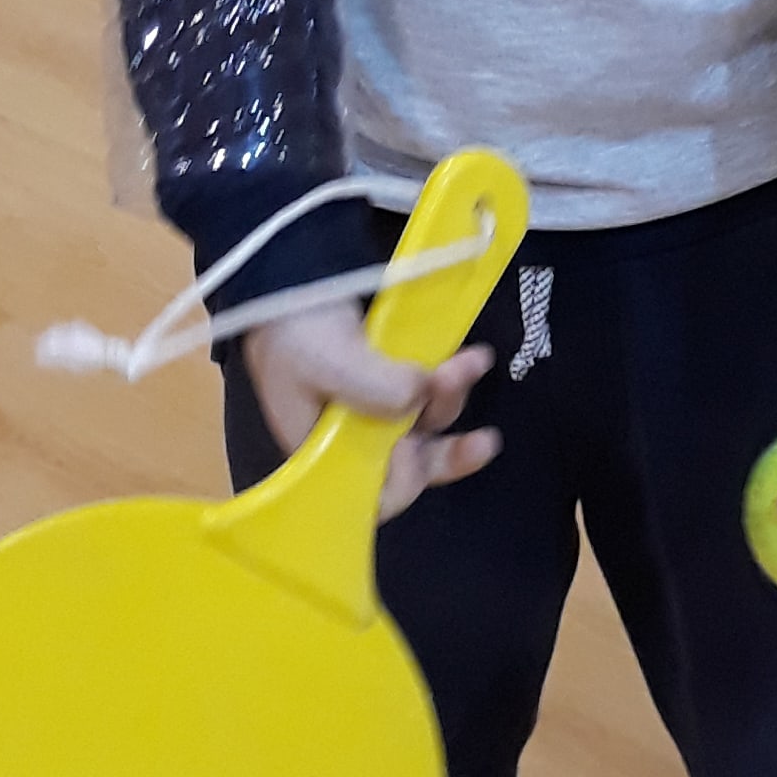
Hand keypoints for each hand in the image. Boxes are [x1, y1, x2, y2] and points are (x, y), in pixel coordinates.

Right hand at [243, 300, 496, 523]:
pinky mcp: (390, 381)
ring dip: (451, 398)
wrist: (290, 280)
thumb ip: (379, 390)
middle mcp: (351, 442)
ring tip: (472, 361)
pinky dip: (450, 380)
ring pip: (425, 424)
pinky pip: (427, 393)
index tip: (417, 453)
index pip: (370, 496)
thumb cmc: (296, 332)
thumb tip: (423, 398)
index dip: (402, 481)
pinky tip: (471, 358)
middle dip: (449, 453)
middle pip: (408, 466)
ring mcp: (373, 411)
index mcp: (324, 455)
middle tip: (486, 441)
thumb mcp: (331, 362)